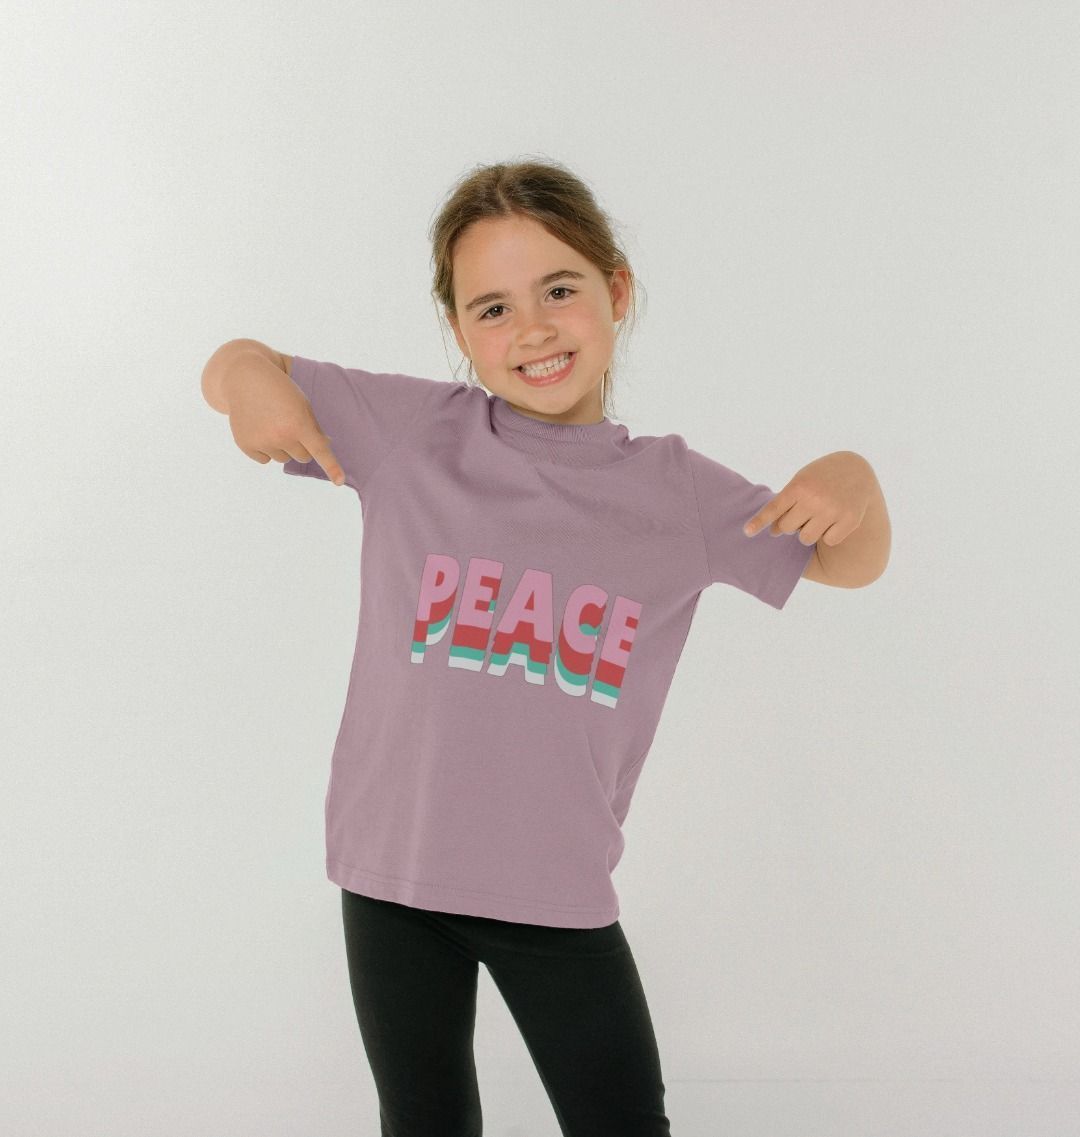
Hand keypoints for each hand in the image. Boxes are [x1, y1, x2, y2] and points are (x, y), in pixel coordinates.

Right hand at [226, 357, 346, 485]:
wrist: (245, 379)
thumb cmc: (279, 390)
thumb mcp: (302, 404)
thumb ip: (314, 427)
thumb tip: (324, 447)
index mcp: (299, 424)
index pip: (319, 450)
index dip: (331, 467)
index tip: (339, 481)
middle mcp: (281, 436)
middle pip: (303, 457)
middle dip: (301, 446)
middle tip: (290, 426)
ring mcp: (262, 442)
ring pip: (284, 459)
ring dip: (283, 448)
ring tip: (273, 425)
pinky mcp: (246, 445)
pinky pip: (265, 459)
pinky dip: (265, 449)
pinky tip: (259, 429)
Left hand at [742, 451, 874, 546]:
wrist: (856, 469)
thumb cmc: (820, 478)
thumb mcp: (801, 481)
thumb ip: (786, 503)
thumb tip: (773, 532)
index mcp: (799, 486)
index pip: (774, 509)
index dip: (759, 522)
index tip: (747, 532)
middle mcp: (814, 499)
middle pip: (787, 528)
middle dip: (790, 525)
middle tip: (802, 514)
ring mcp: (832, 510)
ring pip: (805, 538)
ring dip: (807, 532)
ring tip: (816, 518)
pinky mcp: (849, 520)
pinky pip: (828, 541)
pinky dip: (828, 534)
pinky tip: (834, 520)